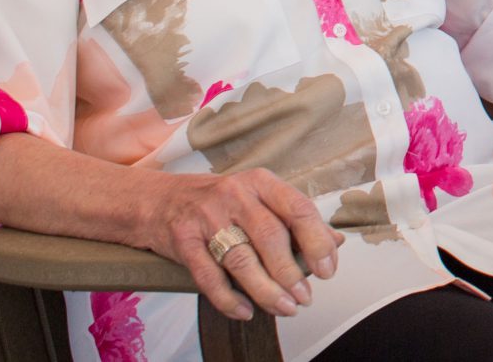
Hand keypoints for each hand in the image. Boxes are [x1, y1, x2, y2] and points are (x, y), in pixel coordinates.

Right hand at [145, 167, 339, 322]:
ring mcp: (207, 217)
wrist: (157, 200)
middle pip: (271, 237)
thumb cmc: (219, 203)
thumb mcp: (258, 199)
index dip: (317, 242)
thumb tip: (336, 243)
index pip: (298, 210)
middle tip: (306, 297)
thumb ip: (294, 219)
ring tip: (285, 308)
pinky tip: (245, 310)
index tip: (327, 270)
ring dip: (266, 290)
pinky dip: (228, 298)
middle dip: (292, 273)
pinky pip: (209, 275)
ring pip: (242, 259)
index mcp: (261, 183)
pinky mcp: (183, 239)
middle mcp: (236, 195)